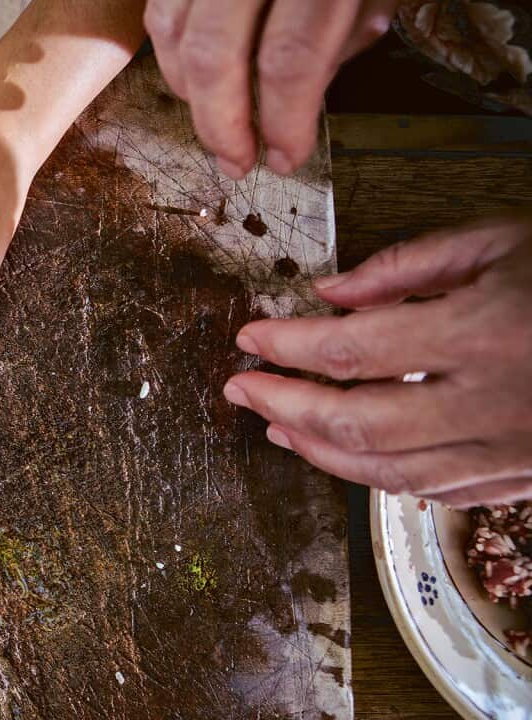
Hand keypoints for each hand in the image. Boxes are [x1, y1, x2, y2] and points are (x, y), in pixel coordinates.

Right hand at [143, 0, 398, 177]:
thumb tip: (302, 98)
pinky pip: (161, 6)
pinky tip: (192, 75)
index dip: (283, 122)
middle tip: (236, 162)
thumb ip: (348, 31)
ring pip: (175, 32)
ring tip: (215, 124)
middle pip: (217, 55)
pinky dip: (169, 49)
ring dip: (189, 92)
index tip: (286, 157)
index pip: (289, 61)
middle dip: (222, 124)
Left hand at [223, 216, 531, 506]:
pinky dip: (377, 474)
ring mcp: (511, 452)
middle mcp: (492, 405)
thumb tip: (328, 297)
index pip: (351, 351)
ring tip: (275, 423)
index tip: (247, 338)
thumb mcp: (504, 240)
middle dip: (283, 406)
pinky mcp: (524, 477)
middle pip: (355, 424)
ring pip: (387, 472)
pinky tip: (347, 453)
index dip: (286, 348)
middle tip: (238, 388)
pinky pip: (434, 489)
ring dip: (317, 451)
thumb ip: (408, 268)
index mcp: (484, 335)